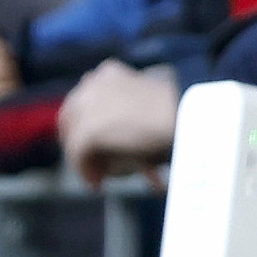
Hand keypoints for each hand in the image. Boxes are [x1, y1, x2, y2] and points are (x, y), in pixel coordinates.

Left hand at [58, 60, 178, 186]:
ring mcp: (87, 107)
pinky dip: (85, 171)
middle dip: (76, 141)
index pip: (80, 102)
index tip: (91, 145)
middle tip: (90, 162)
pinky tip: (97, 182)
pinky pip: (78, 156)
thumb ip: (124, 109)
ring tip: (97, 175)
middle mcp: (91, 85)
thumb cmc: (177, 111)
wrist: (186, 116)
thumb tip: (114, 131)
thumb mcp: (146, 102)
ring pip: (74, 139)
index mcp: (107, 74)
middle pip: (70, 119)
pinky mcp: (87, 131)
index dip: (81, 125)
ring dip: (83, 160)